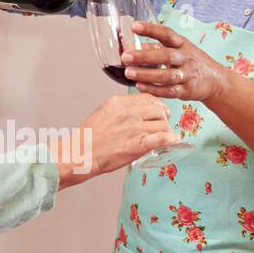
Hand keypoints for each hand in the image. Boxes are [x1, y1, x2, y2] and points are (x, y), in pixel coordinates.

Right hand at [52, 93, 183, 187]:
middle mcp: (128, 112)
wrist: (81, 153)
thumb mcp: (104, 113)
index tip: (160, 111)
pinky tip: (172, 141)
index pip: (147, 99)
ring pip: (162, 124)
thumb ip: (121, 110)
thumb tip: (136, 112)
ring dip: (165, 131)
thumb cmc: (89, 137)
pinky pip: (161, 138)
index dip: (157, 105)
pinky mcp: (137, 144)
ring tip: (163, 138)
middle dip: (163, 118)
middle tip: (163, 125)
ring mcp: (134, 128)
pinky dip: (169, 139)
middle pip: (158, 110)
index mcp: (119, 102)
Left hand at [120, 22, 228, 104]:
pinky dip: (154, 89)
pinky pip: (169, 91)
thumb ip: (155, 48)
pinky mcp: (187, 91)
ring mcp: (187, 75)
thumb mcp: (177, 50)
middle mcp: (186, 58)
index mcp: (182, 44)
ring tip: (129, 73)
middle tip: (125, 57)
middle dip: (144, 56)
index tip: (134, 26)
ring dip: (147, 74)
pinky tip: (140, 87)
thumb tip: (130, 47)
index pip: (167, 34)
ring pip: (167, 76)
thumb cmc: (191, 62)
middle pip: (166, 56)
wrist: (216, 81)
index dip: (151, 29)